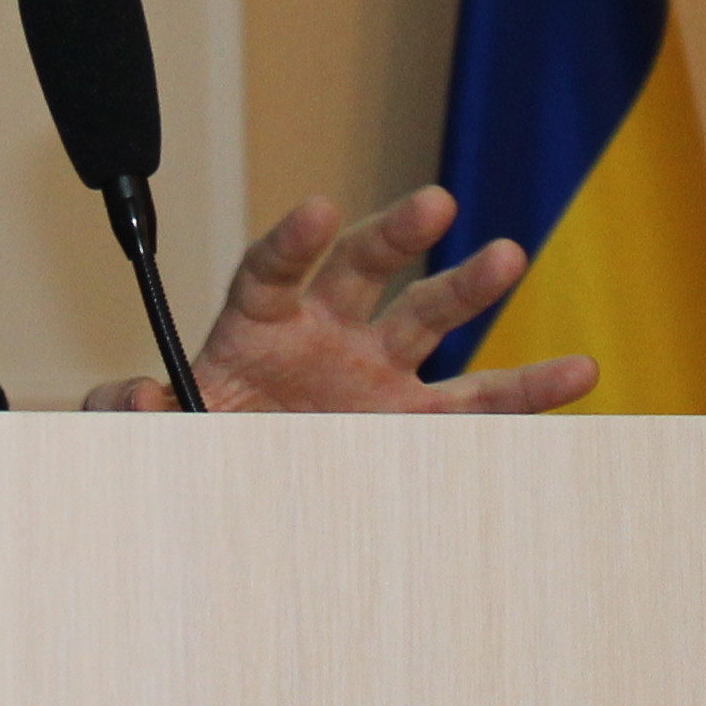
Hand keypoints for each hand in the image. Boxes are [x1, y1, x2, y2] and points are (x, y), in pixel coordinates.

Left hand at [82, 186, 595, 416]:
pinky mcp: (415, 421)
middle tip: (435, 204)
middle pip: (364, 269)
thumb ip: (125, 407)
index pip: (273, 268)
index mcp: (256, 323)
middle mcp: (326, 332)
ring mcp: (378, 374)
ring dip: (468, 286)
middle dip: (397, 234)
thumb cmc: (194, 441)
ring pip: (431, 319)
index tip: (319, 212)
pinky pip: (479, 404)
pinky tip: (581, 371)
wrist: (236, 501)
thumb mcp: (141, 426)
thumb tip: (134, 394)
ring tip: (509, 253)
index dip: (294, 239)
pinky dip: (530, 389)